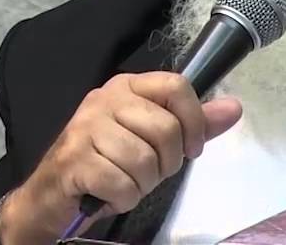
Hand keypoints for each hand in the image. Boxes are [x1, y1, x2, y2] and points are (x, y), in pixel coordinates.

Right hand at [0, 72, 242, 244]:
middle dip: (165, 164)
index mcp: (126, 87)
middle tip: (147, 172)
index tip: (191, 148)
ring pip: (144, 161)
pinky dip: (122, 198)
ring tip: (125, 182)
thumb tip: (234, 108)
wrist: (52, 195)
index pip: (176, 86)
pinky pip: (122, 184)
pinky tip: (109, 194)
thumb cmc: (107, 164)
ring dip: (142, 185)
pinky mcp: (73, 160)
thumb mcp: (152, 141)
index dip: (194, 122)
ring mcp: (85, 129)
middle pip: (165, 129)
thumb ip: (192, 124)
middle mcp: (104, 100)